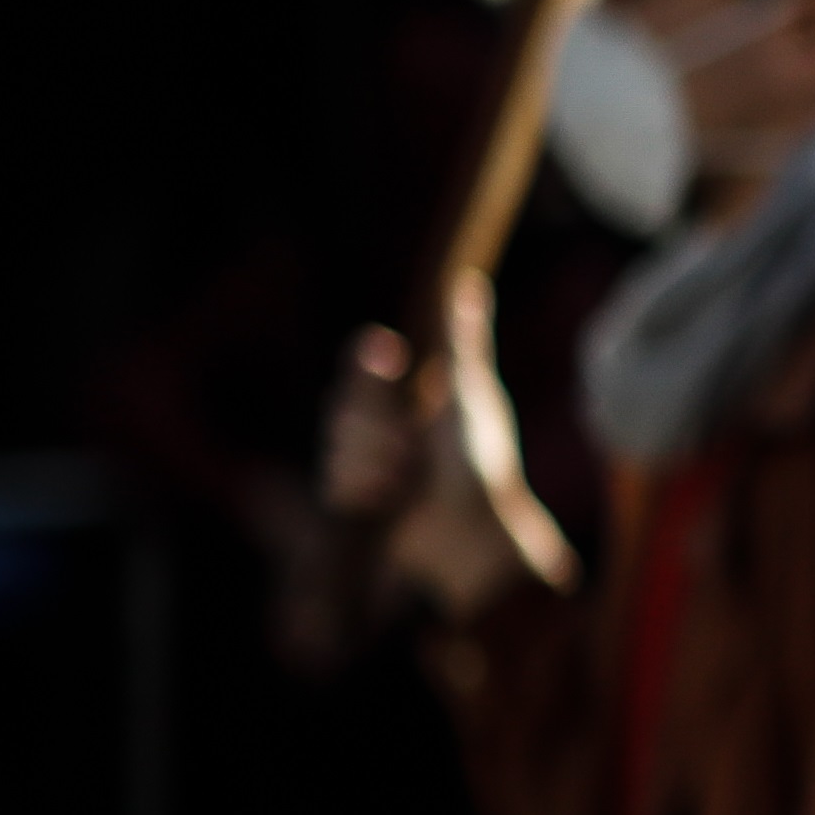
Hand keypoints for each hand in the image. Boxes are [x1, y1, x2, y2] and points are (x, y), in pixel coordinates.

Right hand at [321, 278, 572, 613]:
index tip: (388, 353)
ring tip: (412, 478)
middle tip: (414, 448)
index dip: (368, 366)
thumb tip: (471, 282)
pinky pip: (333, 482)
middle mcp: (386, 427)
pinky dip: (366, 489)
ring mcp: (368, 464)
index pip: (363, 370)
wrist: (476, 532)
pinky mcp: (356, 500)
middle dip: (380, 428)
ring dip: (377, 461)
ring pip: (336, 445)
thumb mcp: (471, 394)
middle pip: (342, 407)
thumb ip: (463, 342)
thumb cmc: (481, 460)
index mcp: (410, 399)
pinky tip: (392, 499)